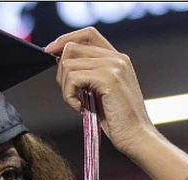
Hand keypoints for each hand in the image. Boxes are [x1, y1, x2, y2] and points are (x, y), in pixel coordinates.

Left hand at [45, 27, 156, 154]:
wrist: (137, 137)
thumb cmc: (119, 120)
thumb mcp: (102, 91)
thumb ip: (89, 73)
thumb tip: (61, 61)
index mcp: (117, 59)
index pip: (87, 34)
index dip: (65, 40)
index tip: (50, 53)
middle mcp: (117, 58)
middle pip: (72, 47)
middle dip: (61, 72)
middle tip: (70, 93)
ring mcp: (113, 66)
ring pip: (68, 64)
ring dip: (65, 88)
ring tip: (77, 103)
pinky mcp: (108, 78)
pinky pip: (73, 78)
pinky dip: (69, 96)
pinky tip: (80, 108)